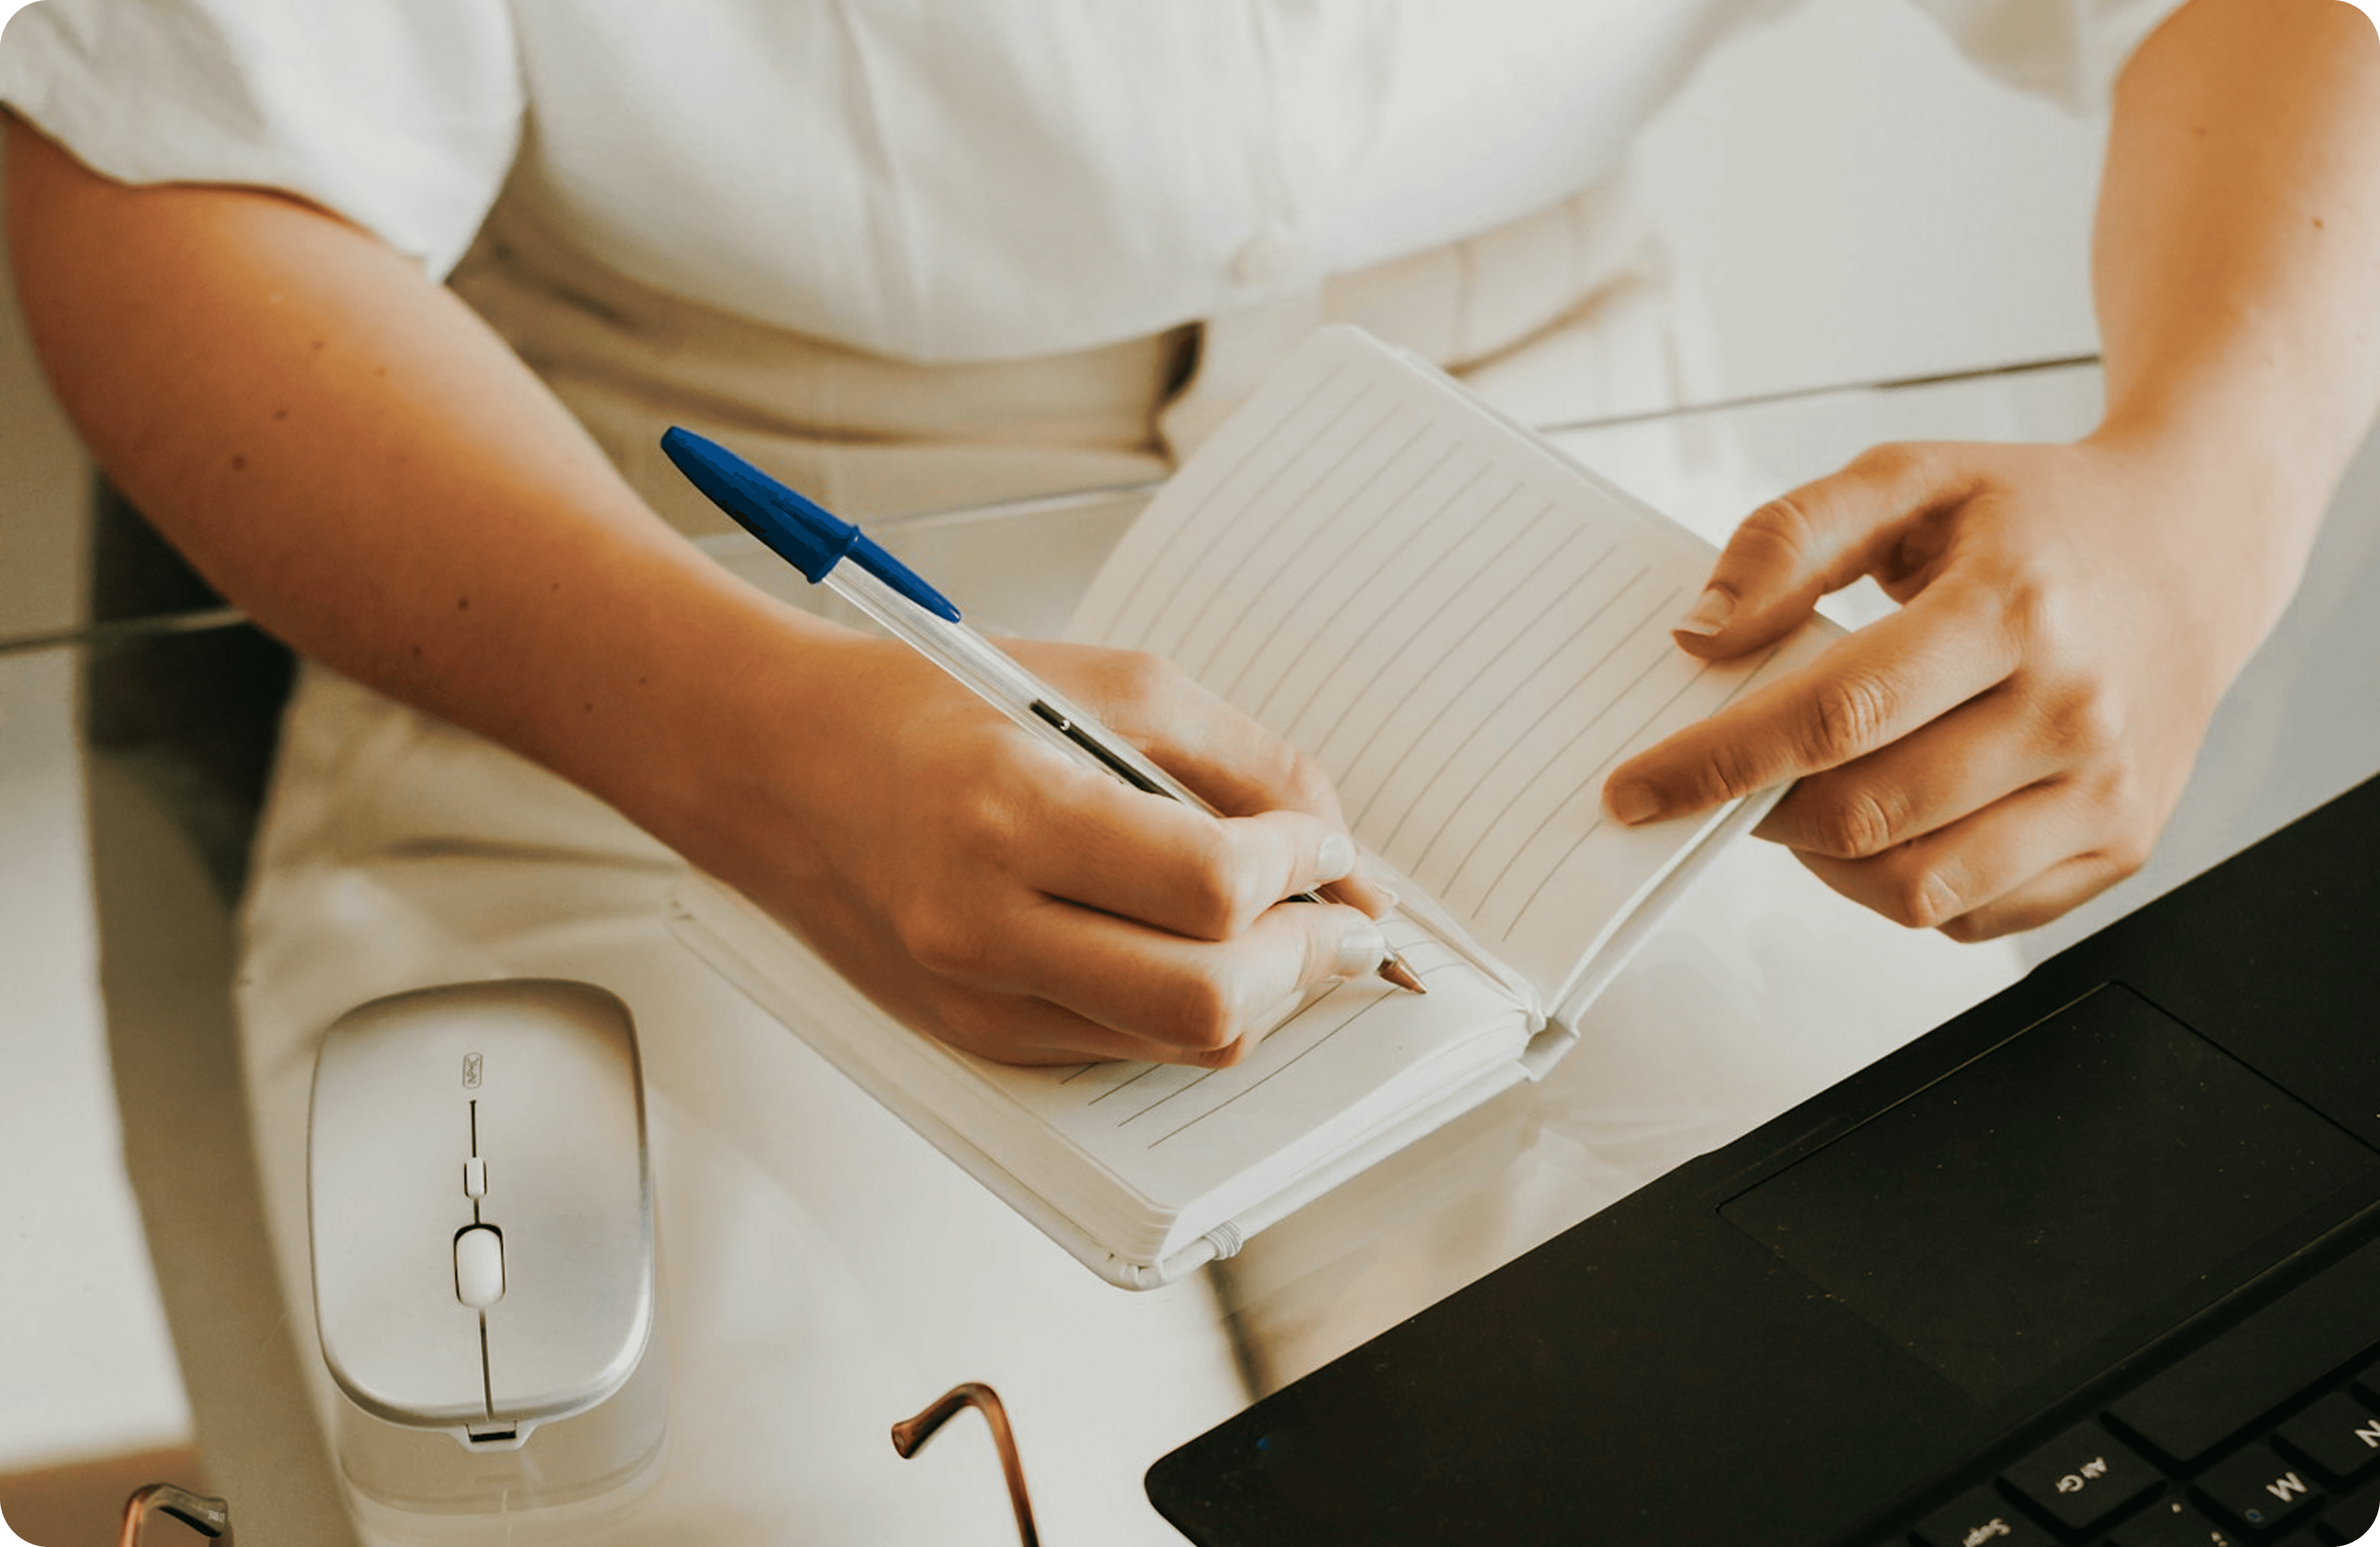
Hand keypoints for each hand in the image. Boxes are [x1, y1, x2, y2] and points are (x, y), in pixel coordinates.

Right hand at [674, 627, 1391, 1066]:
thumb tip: (1346, 859)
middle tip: (1337, 915)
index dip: (1303, 869)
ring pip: (1180, 1046)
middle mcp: (983, 924)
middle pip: (1207, 1000)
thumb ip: (1244, 764)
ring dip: (1261, 994)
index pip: (1208, 887)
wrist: (777, 765)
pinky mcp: (976, 1038)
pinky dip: (1186, 1009)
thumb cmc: (931, 706)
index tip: (1326, 844)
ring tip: (1276, 930)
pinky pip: (1126, 1051)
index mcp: (1010, 810)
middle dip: (1306, 960)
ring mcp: (976, 998)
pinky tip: (1193, 950)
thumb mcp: (1106, 683)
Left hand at [1601, 433, 2308, 939]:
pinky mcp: (2120, 845)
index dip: (1718, 762)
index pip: (1835, 715)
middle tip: (1719, 784)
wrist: (2191, 546)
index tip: (1633, 790)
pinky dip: (1901, 886)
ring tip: (1804, 798)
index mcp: (2013, 607)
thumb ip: (1790, 536)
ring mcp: (2105, 790)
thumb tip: (1699, 629)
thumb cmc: (2034, 516)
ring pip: (1917, 886)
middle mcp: (2072, 709)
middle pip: (1868, 813)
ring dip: (1825, 859)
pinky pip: (1970, 916)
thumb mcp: (1911, 477)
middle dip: (1760, 811)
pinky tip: (1889, 820)